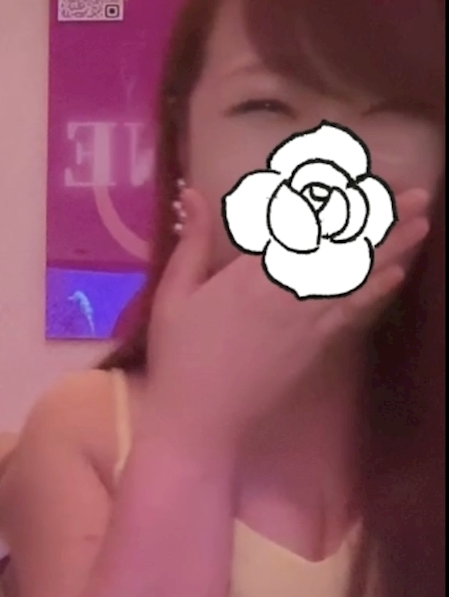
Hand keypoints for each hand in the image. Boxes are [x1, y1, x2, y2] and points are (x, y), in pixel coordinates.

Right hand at [144, 186, 429, 454]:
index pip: (298, 227)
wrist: (200, 419)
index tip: (358, 177)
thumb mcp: (175, 294)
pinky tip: (397, 273)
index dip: (330, 200)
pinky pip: (352, 312)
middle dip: (379, 220)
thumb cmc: (179, 357)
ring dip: (390, 249)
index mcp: (249, 274)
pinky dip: (375, 291)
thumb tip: (192, 194)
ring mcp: (305, 321)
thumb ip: (192, 243)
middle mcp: (286, 292)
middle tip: (416, 194)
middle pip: (339, 248)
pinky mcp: (314, 347)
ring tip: (422, 223)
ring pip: (353, 277)